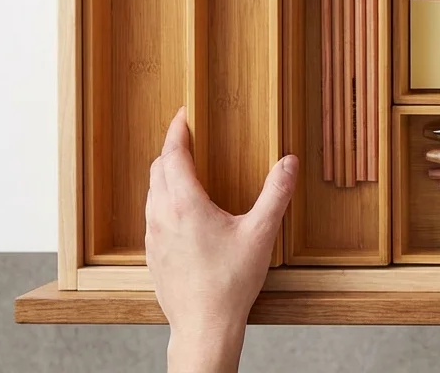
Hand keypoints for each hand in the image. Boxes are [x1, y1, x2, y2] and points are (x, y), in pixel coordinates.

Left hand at [146, 108, 297, 372]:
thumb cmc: (230, 283)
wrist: (203, 325)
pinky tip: (181, 210)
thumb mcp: (261, 233)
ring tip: (184, 169)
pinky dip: (162, 199)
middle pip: (157, 170)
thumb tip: (288, 162)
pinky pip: (152, 215)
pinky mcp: (153, 254)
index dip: (177, 131)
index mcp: (186, 205)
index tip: (183, 115)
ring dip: (164, 174)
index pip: (173, 155)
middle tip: (186, 137)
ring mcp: (153, 237)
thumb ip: (276, 194)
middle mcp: (163, 216)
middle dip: (171, 149)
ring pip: (151, 193)